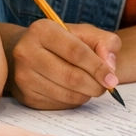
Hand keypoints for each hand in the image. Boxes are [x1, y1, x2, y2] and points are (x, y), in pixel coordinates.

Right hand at [5, 20, 120, 108]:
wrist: (29, 52)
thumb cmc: (62, 41)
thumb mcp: (84, 32)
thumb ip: (104, 42)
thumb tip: (110, 67)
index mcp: (42, 30)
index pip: (76, 52)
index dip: (98, 67)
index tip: (112, 78)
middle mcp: (26, 52)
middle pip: (71, 77)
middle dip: (95, 85)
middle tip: (106, 86)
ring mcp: (23, 76)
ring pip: (66, 94)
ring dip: (86, 94)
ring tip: (92, 87)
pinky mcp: (26, 96)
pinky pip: (58, 104)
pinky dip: (74, 100)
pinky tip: (76, 91)